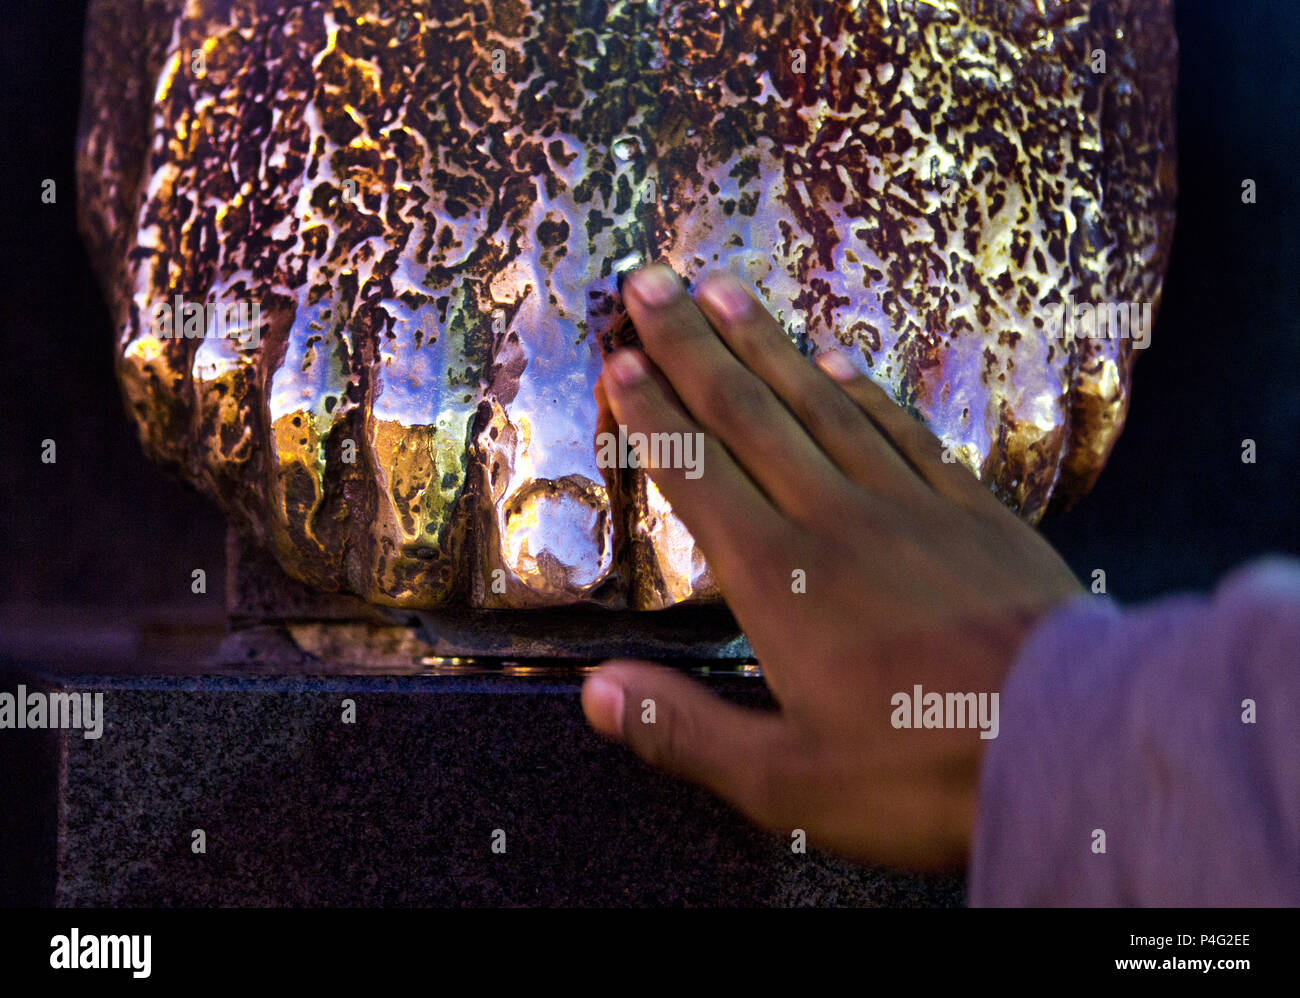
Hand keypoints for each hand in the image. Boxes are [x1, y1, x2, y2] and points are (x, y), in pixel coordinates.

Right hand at [582, 264, 1082, 869]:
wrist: (1070, 741)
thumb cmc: (921, 767)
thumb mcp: (788, 780)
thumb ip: (684, 730)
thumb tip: (591, 692)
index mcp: (778, 578)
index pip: (698, 474)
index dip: (653, 412)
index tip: (619, 355)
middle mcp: (832, 518)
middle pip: (748, 414)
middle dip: (691, 344)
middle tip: (652, 280)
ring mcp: (906, 504)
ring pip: (820, 403)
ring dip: (766, 344)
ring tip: (726, 290)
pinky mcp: (970, 508)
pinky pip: (902, 430)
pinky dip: (862, 388)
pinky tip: (839, 357)